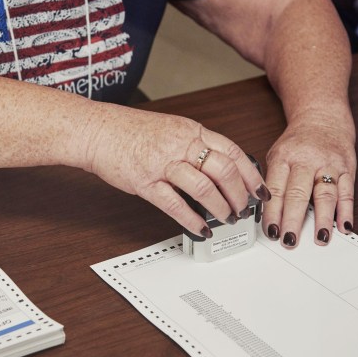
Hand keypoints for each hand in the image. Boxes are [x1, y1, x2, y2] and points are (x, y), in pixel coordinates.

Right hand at [81, 105, 268, 236]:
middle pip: (224, 170)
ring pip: (203, 187)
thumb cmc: (131, 131)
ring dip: (219, 207)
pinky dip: (191, 219)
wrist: (98, 131)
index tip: (259, 190)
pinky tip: (200, 227)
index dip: (251, 174)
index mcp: (191, 131)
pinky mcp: (145, 182)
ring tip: (226, 218)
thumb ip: (195, 145)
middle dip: (239, 194)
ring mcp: (163, 163)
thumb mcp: (172, 129)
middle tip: (244, 209)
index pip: (232, 152)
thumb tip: (220, 167)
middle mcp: (180, 145)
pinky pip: (174, 204)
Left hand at [261, 111, 355, 247]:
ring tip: (319, 238)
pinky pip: (347, 192)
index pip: (276, 189)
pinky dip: (347, 210)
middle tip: (290, 240)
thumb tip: (264, 215)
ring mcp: (328, 164)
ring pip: (325, 194)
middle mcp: (306, 160)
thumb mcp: (276, 155)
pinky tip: (344, 226)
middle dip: (293, 220)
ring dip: (323, 219)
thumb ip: (272, 181)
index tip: (270, 231)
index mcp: (284, 157)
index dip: (272, 213)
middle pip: (298, 193)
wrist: (322, 118)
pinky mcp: (347, 168)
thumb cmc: (297, 143)